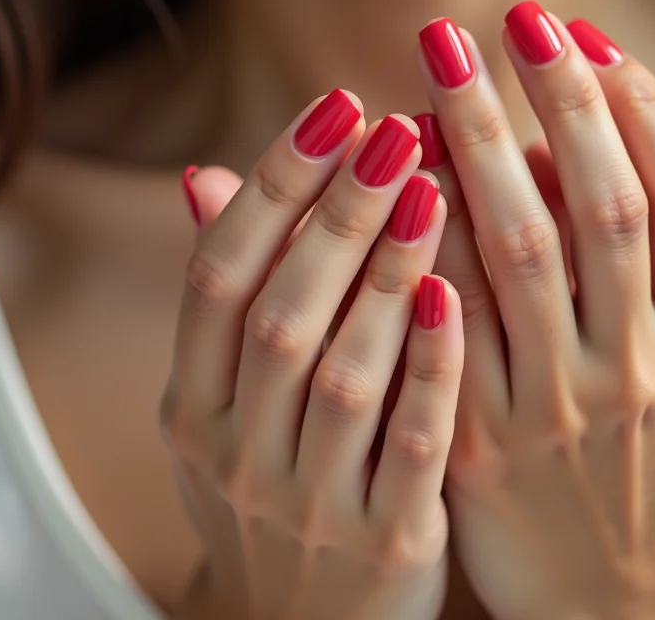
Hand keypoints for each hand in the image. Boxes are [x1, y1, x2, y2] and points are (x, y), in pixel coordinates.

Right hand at [162, 91, 464, 619]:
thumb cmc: (279, 496)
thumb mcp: (225, 413)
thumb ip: (229, 306)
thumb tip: (202, 175)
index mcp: (193, 408)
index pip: (218, 277)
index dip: (273, 188)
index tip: (333, 109)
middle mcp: (234, 454)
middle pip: (279, 312)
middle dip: (337, 213)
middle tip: (396, 125)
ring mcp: (306, 503)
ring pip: (343, 372)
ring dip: (385, 274)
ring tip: (434, 184)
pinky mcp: (382, 544)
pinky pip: (410, 444)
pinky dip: (430, 365)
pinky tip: (461, 290)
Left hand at [415, 5, 654, 619]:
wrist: (618, 596)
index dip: (634, 104)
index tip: (582, 34)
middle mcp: (639, 366)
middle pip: (598, 204)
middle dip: (552, 100)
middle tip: (506, 18)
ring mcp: (558, 407)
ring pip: (520, 253)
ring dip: (480, 151)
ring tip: (442, 73)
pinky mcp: (483, 444)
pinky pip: (452, 325)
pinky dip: (431, 245)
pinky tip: (401, 180)